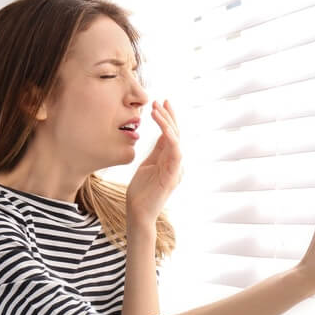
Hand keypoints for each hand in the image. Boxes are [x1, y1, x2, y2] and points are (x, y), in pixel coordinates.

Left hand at [126, 99, 181, 226]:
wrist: (138, 213)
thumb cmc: (140, 192)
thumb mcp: (146, 165)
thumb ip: (155, 151)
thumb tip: (158, 134)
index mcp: (170, 160)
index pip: (171, 135)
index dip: (168, 118)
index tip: (160, 103)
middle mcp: (176, 163)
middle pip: (176, 134)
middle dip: (169, 116)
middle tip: (161, 101)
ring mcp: (176, 169)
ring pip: (176, 140)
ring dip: (167, 123)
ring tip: (157, 109)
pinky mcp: (172, 175)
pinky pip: (175, 152)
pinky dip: (171, 137)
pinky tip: (162, 126)